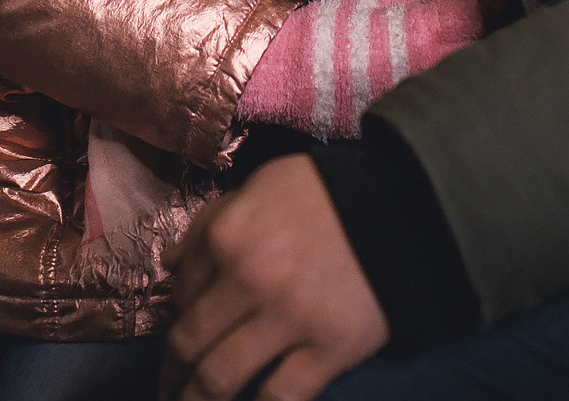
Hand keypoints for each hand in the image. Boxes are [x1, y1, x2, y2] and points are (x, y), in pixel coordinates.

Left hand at [162, 155, 388, 400]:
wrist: (401, 207)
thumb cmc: (324, 192)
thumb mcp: (257, 188)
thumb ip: (210, 224)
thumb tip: (170, 266)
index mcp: (226, 237)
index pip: (180, 293)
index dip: (175, 318)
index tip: (179, 335)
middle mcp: (249, 280)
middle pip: (190, 344)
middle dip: (172, 374)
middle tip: (167, 391)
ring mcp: (289, 319)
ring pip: (222, 378)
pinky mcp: (330, 350)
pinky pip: (281, 397)